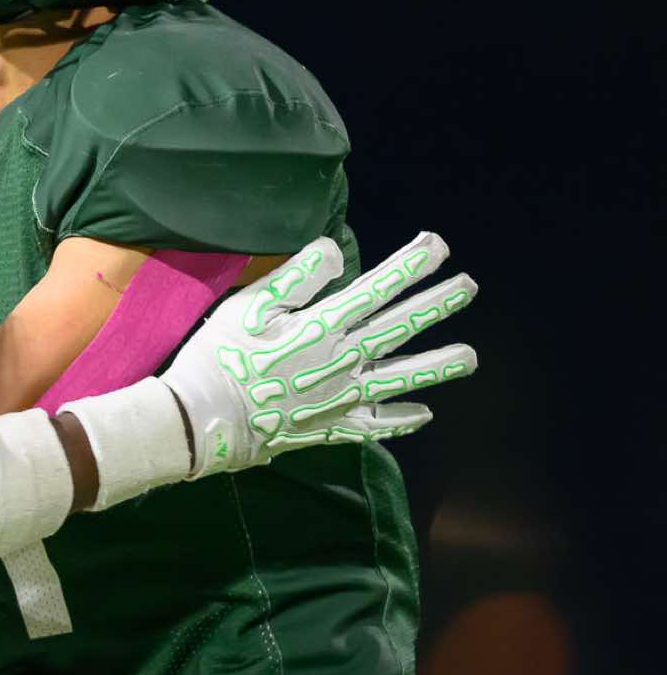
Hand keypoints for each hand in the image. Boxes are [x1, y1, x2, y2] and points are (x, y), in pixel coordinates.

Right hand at [162, 231, 475, 476]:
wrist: (204, 420)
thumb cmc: (220, 357)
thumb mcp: (248, 306)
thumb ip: (296, 278)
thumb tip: (334, 249)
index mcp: (323, 326)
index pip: (377, 289)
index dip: (410, 266)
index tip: (438, 246)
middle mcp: (344, 361)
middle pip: (400, 328)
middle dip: (437, 304)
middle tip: (468, 286)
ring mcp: (343, 398)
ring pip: (402, 378)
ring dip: (440, 365)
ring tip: (470, 356)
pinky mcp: (332, 428)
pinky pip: (378, 426)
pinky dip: (404, 420)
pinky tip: (425, 413)